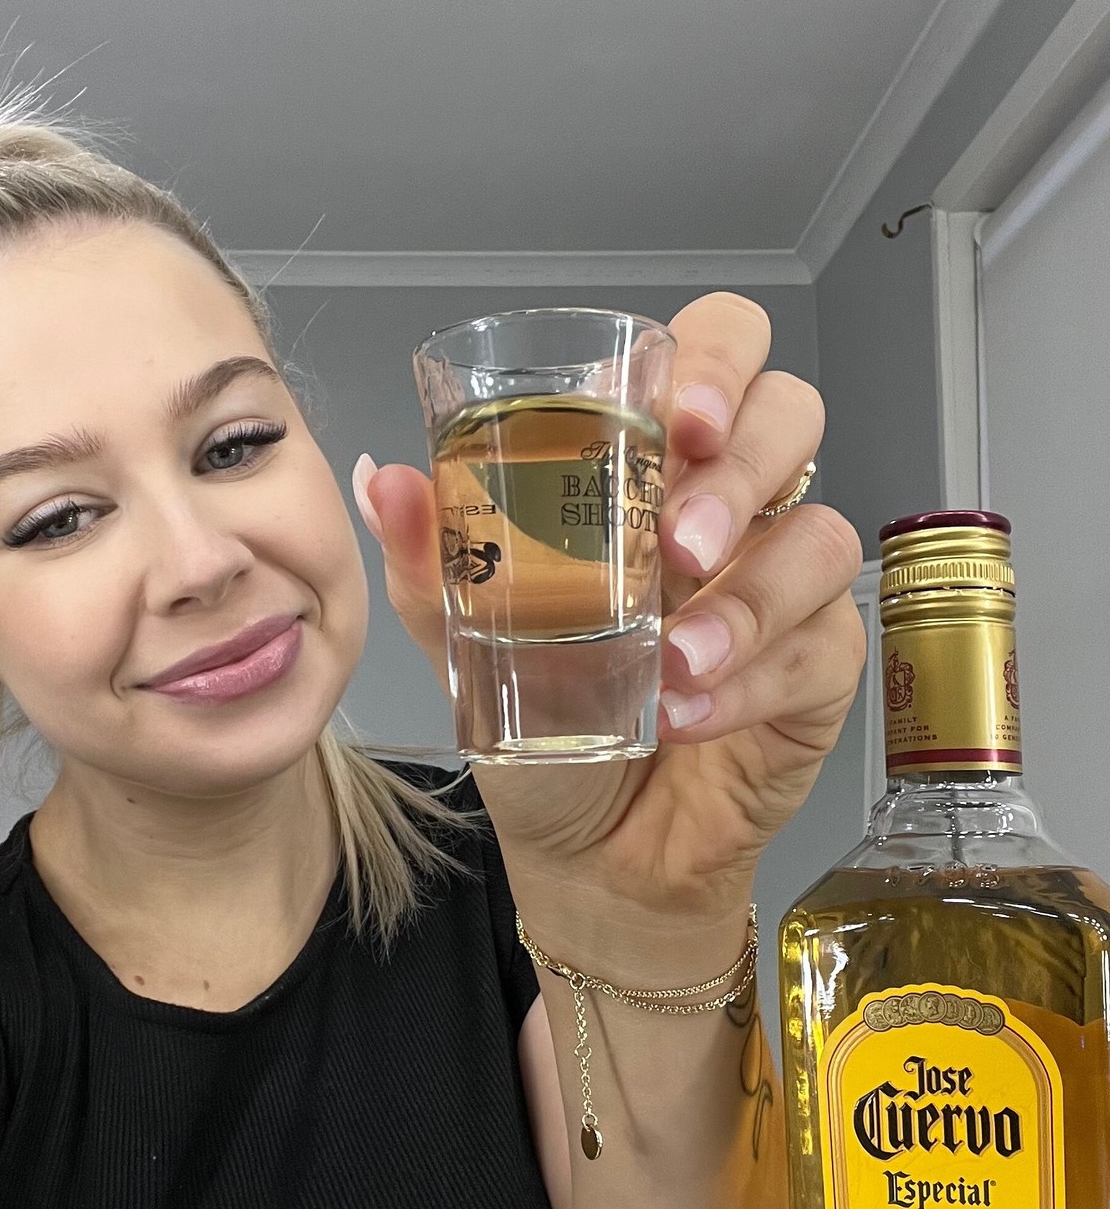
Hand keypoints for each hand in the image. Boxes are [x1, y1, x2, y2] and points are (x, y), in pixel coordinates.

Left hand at [355, 292, 866, 926]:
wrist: (588, 855)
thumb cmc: (542, 729)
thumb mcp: (472, 644)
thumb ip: (435, 563)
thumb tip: (386, 479)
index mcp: (648, 471)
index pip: (715, 353)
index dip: (717, 358)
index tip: (678, 417)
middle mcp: (729, 510)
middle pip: (791, 416)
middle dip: (743, 463)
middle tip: (678, 539)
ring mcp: (782, 586)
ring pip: (819, 534)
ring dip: (746, 595)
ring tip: (672, 658)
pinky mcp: (820, 669)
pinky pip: (822, 644)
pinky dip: (753, 678)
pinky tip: (688, 715)